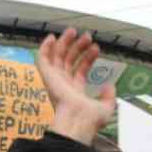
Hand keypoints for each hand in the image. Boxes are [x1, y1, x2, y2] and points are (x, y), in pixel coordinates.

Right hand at [36, 28, 116, 144]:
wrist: (78, 120)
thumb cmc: (90, 119)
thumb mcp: (106, 107)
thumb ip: (109, 96)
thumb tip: (110, 86)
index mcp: (75, 93)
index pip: (80, 70)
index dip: (88, 58)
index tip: (96, 48)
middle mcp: (63, 86)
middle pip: (69, 61)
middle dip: (78, 47)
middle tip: (87, 36)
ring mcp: (54, 81)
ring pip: (57, 57)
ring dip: (65, 43)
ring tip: (73, 31)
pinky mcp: (47, 77)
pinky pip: (42, 60)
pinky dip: (45, 48)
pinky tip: (52, 37)